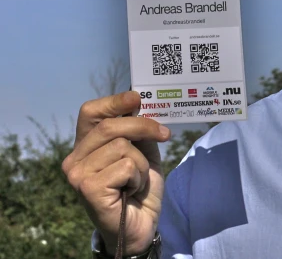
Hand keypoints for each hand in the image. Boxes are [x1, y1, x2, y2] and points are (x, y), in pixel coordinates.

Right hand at [62, 91, 170, 255]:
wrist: (141, 226)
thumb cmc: (140, 189)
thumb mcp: (143, 152)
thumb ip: (138, 130)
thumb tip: (139, 101)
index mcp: (86, 146)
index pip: (90, 112)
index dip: (113, 101)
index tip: (137, 98)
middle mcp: (74, 159)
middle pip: (110, 126)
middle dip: (143, 126)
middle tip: (165, 135)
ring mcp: (78, 174)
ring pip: (122, 147)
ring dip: (141, 163)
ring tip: (136, 180)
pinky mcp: (88, 188)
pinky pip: (126, 166)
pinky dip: (138, 177)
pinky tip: (131, 191)